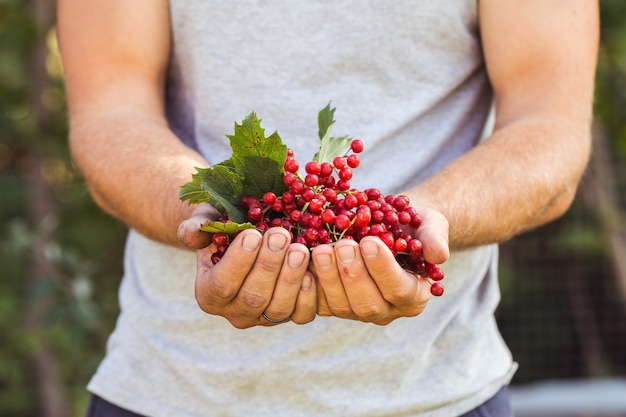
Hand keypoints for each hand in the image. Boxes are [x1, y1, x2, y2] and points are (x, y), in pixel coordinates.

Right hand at [178, 207, 316, 327]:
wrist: (246, 238)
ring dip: (291, 278)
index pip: (222, 285)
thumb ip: (195, 227)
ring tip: (299, 249)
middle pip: (253, 298)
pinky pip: (301, 314)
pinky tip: (312, 271)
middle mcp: (235, 312)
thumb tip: (192, 233)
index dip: (238, 262)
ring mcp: (264, 317)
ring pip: (278, 308)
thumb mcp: (205, 222)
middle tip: (280, 235)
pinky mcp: (290, 315)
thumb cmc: (223, 227)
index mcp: (209, 293)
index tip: (253, 235)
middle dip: (268, 266)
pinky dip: (308, 295)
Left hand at [310, 205, 448, 324]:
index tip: (370, 242)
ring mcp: (358, 310)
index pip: (399, 290)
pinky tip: (304, 263)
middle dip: (353, 275)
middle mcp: (387, 310)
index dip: (383, 269)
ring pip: (341, 306)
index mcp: (414, 296)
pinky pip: (319, 303)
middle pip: (368, 305)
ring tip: (322, 248)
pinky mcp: (334, 304)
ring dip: (329, 278)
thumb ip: (434, 238)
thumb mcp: (431, 224)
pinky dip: (310, 285)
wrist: (389, 225)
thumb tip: (438, 254)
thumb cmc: (413, 225)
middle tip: (342, 245)